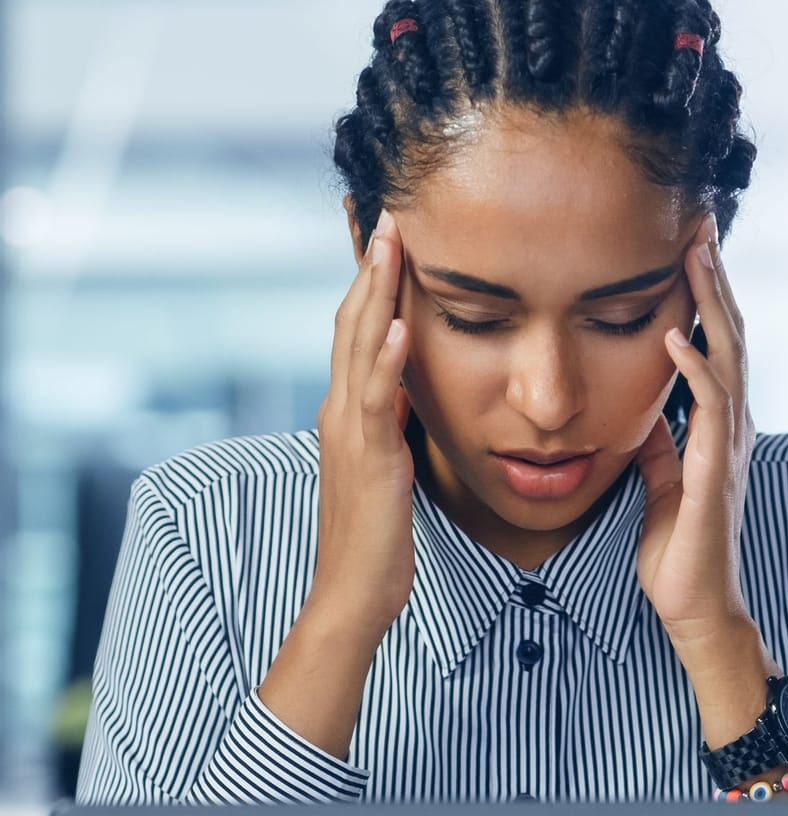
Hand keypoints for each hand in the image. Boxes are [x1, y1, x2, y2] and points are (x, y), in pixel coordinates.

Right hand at [258, 209, 415, 759]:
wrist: (355, 593)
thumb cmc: (378, 539)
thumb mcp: (389, 468)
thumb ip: (392, 427)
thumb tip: (408, 395)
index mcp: (349, 412)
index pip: (359, 331)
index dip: (370, 282)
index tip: (387, 235)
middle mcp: (341, 411)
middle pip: (353, 322)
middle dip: (369, 266)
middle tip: (383, 210)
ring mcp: (351, 432)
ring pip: (361, 347)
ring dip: (377, 292)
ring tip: (391, 242)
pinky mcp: (369, 458)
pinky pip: (378, 399)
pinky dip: (389, 358)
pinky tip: (404, 324)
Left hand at [634, 214, 775, 746]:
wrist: (695, 608)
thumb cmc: (678, 552)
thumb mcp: (661, 481)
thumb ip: (660, 441)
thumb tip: (646, 408)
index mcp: (717, 426)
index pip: (716, 342)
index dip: (706, 291)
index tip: (688, 241)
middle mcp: (731, 427)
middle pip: (731, 333)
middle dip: (715, 275)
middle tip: (701, 219)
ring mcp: (728, 446)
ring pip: (729, 356)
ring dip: (712, 301)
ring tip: (696, 252)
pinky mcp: (714, 471)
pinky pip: (709, 407)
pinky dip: (695, 365)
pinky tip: (677, 331)